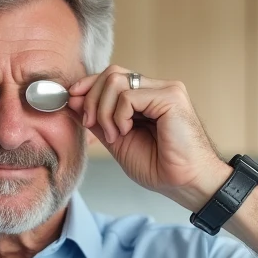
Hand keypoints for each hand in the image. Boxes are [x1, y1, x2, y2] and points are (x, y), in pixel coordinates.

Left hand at [68, 65, 228, 210]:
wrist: (185, 184)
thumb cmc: (160, 167)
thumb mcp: (117, 141)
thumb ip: (98, 119)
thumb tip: (73, 99)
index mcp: (146, 97)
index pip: (111, 77)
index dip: (88, 86)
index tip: (71, 100)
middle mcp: (157, 88)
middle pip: (111, 73)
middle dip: (91, 99)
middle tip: (92, 125)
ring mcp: (166, 90)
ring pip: (116, 80)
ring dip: (104, 110)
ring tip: (114, 134)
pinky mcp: (171, 97)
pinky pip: (128, 96)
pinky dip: (118, 116)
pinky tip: (126, 132)